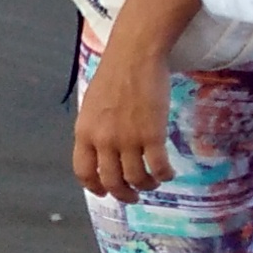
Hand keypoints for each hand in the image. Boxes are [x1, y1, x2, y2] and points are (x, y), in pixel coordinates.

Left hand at [73, 36, 175, 201]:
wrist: (134, 55)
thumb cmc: (114, 75)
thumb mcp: (92, 105)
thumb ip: (95, 130)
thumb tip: (101, 151)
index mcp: (85, 132)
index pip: (84, 172)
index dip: (95, 187)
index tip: (104, 192)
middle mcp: (104, 140)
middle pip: (112, 182)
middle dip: (124, 195)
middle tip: (133, 196)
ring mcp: (128, 138)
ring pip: (137, 179)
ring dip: (147, 185)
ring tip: (153, 182)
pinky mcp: (152, 134)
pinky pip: (159, 167)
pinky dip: (165, 175)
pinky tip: (169, 172)